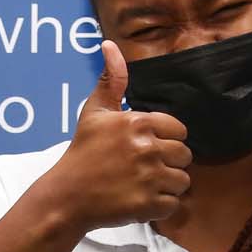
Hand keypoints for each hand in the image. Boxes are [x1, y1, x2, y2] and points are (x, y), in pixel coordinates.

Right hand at [44, 42, 191, 231]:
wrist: (66, 196)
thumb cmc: (82, 152)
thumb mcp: (93, 111)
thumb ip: (110, 79)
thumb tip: (110, 44)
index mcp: (138, 123)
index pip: (179, 130)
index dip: (165, 140)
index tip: (144, 148)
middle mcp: (147, 148)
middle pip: (185, 155)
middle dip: (168, 163)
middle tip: (143, 169)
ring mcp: (150, 177)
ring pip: (183, 181)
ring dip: (167, 186)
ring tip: (142, 185)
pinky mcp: (149, 204)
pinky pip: (174, 204)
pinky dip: (160, 207)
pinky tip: (140, 201)